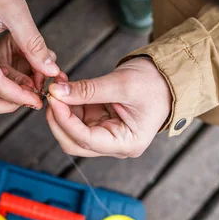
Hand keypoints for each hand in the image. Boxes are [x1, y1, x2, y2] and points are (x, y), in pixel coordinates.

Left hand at [46, 57, 171, 157]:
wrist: (167, 75)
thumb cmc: (154, 82)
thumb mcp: (121, 84)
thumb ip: (88, 90)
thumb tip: (57, 92)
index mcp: (127, 143)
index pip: (86, 140)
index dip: (65, 120)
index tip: (53, 98)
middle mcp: (115, 144)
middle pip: (74, 142)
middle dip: (58, 119)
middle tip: (51, 94)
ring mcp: (106, 133)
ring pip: (71, 130)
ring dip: (61, 108)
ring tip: (58, 83)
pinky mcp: (99, 121)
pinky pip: (76, 117)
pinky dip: (67, 102)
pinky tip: (65, 85)